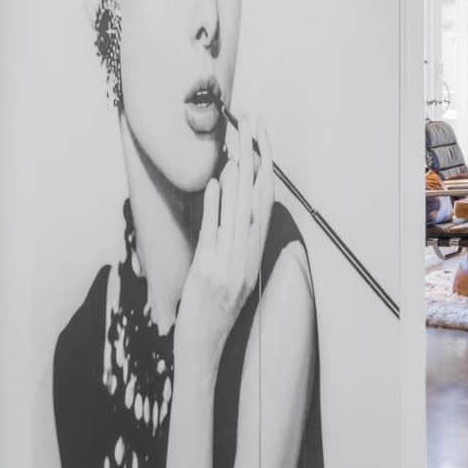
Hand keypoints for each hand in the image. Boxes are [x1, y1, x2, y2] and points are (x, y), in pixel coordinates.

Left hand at [176, 114, 274, 380]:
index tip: (263, 137)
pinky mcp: (207, 271)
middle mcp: (247, 257)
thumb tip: (230, 197)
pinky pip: (213, 233)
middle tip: (254, 123)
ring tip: (238, 142)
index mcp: (254, 255)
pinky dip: (215, 207)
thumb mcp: (230, 272)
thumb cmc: (213, 308)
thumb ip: (233, 238)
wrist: (202, 345)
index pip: (265, 203)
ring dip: (238, 176)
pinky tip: (214, 182)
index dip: (266, 168)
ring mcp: (229, 264)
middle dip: (256, 158)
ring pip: (239, 213)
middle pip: (255, 200)